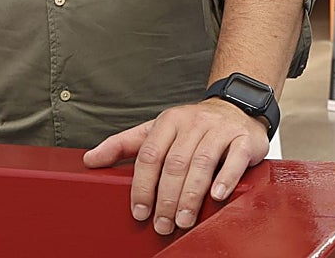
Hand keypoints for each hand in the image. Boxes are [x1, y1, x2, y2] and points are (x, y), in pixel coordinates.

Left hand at [83, 99, 268, 235]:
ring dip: (190, 196)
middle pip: (175, 164)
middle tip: (162, 224)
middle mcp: (193, 123)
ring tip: (183, 220)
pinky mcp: (243, 139)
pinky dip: (225, 179)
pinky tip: (216, 196)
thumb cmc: (192, 127)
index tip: (139, 211)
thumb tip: (90, 160)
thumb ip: (124, 145)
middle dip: (166, 199)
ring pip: (201, 164)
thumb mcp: (156, 130)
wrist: (235, 109)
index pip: (150, 155)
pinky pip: (234, 159)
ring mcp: (219, 130)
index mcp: (168, 122)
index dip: (143, 186)